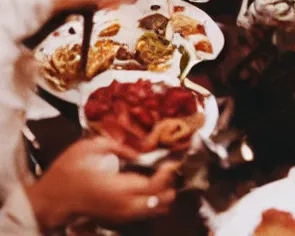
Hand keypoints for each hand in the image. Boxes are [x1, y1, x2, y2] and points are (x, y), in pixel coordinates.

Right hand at [25, 138, 179, 228]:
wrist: (50, 200)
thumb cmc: (66, 173)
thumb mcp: (86, 148)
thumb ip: (117, 146)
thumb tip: (138, 152)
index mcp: (117, 187)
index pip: (155, 185)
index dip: (169, 173)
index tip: (172, 161)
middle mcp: (124, 205)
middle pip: (163, 201)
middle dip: (170, 185)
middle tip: (168, 169)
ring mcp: (122, 215)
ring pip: (157, 210)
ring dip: (164, 194)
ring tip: (161, 177)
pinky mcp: (119, 219)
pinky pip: (147, 213)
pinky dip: (154, 201)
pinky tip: (149, 187)